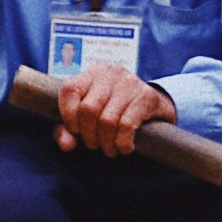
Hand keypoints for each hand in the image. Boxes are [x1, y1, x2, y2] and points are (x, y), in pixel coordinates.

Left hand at [55, 65, 175, 156]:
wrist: (156, 109)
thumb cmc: (115, 113)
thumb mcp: (90, 118)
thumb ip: (69, 131)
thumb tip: (66, 144)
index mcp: (92, 74)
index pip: (69, 90)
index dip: (68, 117)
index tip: (76, 131)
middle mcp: (110, 73)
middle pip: (88, 110)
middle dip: (88, 136)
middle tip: (94, 145)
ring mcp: (130, 82)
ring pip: (107, 121)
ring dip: (106, 143)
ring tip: (110, 148)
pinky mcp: (146, 96)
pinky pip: (126, 126)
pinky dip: (122, 143)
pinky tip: (124, 147)